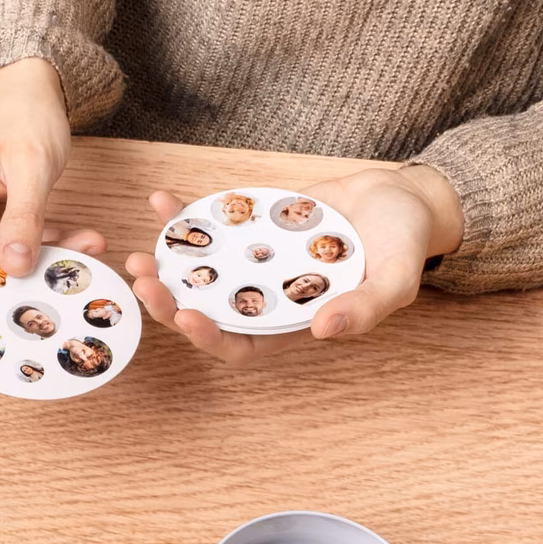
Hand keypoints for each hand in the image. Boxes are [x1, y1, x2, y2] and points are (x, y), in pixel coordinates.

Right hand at [0, 58, 102, 287]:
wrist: (31, 89)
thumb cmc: (23, 114)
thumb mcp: (30, 165)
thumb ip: (22, 217)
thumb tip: (15, 266)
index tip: (1, 302)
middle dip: (26, 268)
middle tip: (70, 270)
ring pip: (10, 255)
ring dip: (49, 255)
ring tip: (89, 245)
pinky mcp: (2, 216)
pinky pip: (25, 241)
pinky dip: (53, 241)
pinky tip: (84, 237)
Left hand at [126, 165, 463, 364]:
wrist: (399, 197)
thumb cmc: (402, 243)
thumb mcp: (396, 279)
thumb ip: (366, 308)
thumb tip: (323, 332)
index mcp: (291, 324)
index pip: (240, 346)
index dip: (209, 338)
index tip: (186, 317)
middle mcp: (263, 300)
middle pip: (206, 312)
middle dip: (169, 303)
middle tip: (143, 281)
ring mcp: (250, 266)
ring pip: (198, 274)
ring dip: (165, 266)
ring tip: (140, 252)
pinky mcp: (247, 232)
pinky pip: (209, 229)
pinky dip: (183, 217)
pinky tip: (162, 200)